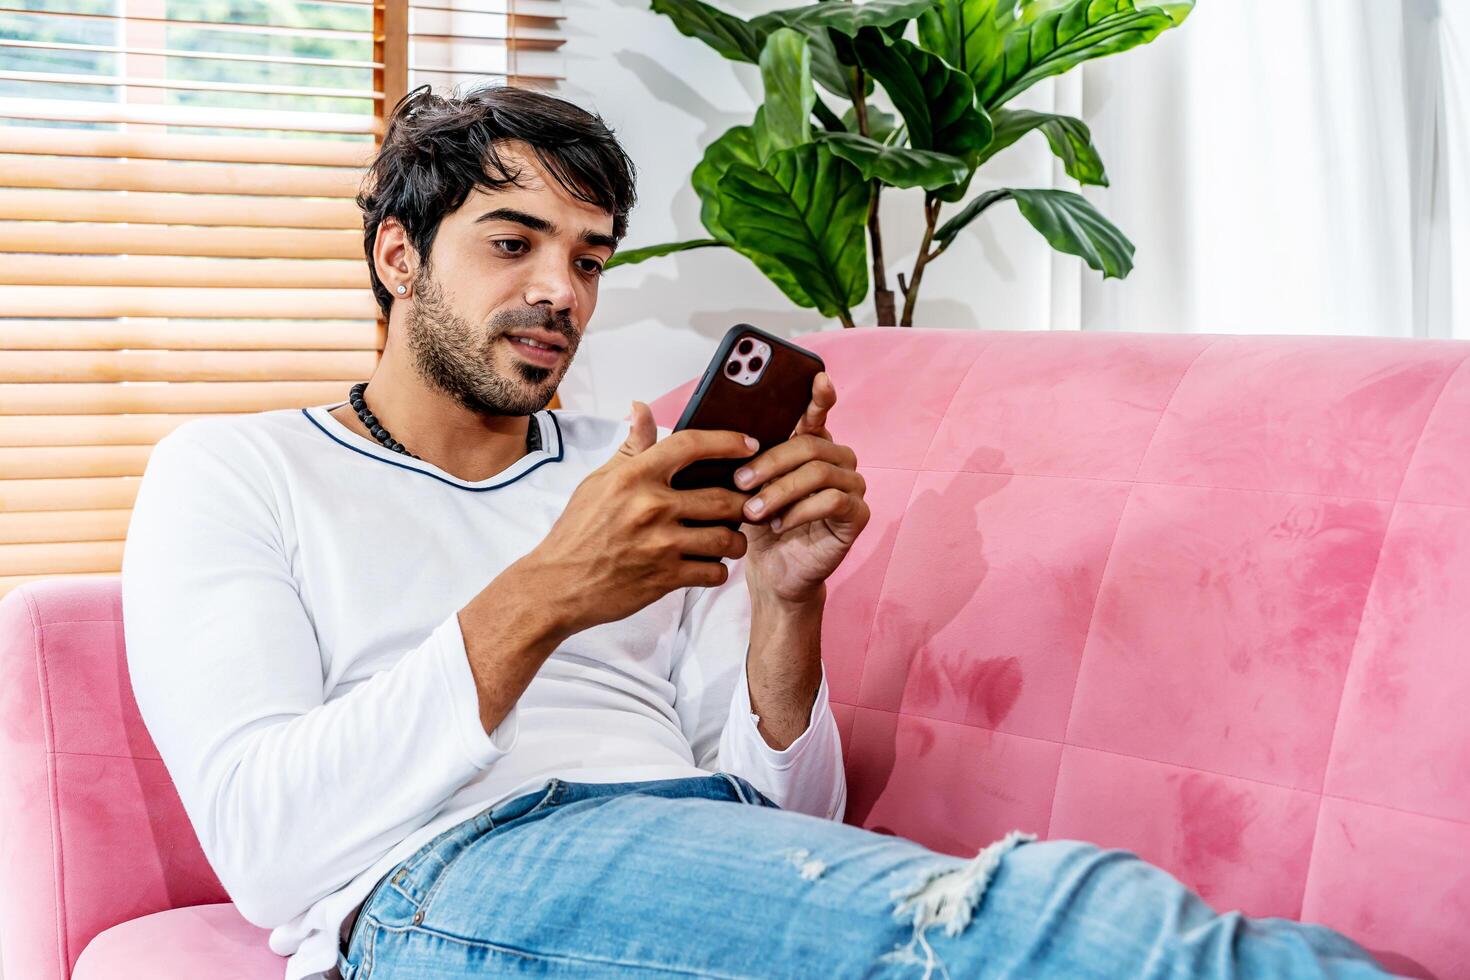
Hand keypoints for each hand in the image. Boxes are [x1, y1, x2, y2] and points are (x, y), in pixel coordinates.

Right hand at [516, 402, 754, 637]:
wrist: (557, 585)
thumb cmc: (578, 531)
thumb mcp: (599, 481)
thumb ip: (631, 447)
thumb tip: (642, 408)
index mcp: (635, 477)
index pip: (691, 445)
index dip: (727, 442)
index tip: (749, 445)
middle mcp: (651, 507)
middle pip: (723, 498)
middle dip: (743, 502)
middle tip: (747, 504)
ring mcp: (661, 545)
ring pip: (726, 538)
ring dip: (735, 540)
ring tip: (730, 538)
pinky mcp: (665, 578)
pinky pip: (714, 571)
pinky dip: (718, 569)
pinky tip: (709, 564)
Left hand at [737, 372, 869, 604]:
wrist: (772, 573)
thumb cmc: (756, 525)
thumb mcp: (735, 485)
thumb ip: (718, 454)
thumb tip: (668, 419)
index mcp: (809, 444)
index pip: (817, 411)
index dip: (819, 394)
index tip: (818, 377)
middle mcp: (836, 459)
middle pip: (809, 444)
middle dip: (770, 462)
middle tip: (739, 482)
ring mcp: (852, 485)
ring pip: (819, 472)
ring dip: (780, 491)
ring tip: (752, 511)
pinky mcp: (857, 514)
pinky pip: (833, 501)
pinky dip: (800, 511)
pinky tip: (778, 525)